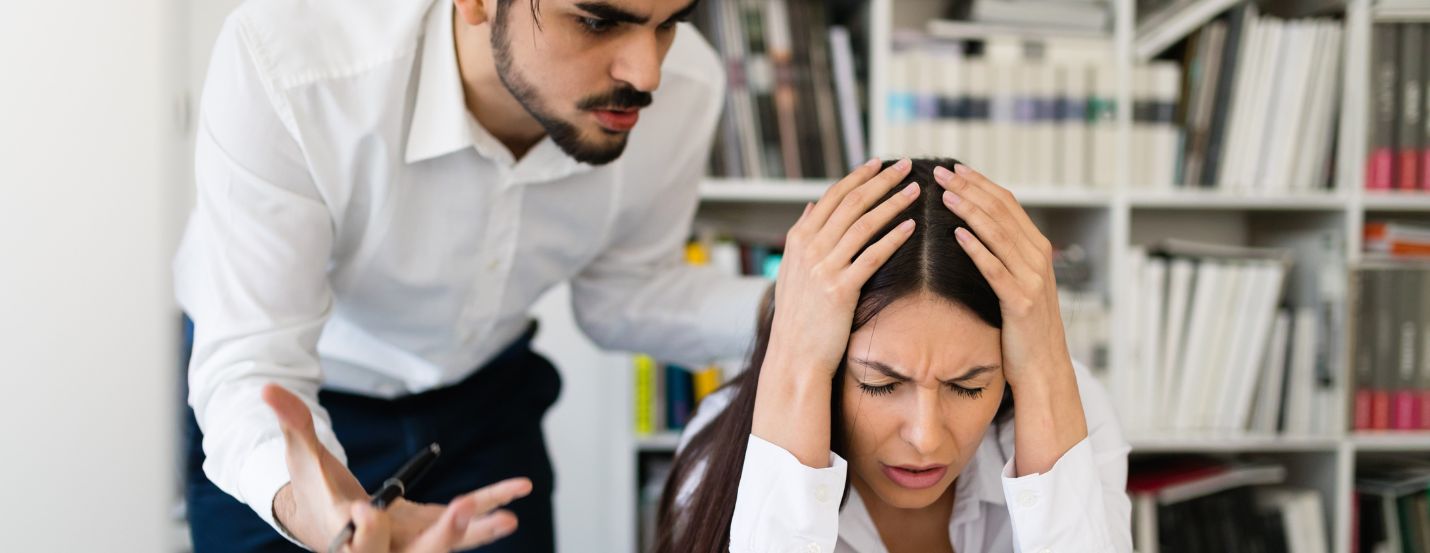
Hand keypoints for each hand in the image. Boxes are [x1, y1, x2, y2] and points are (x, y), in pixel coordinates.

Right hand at [263, 384, 532, 551]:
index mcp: (346, 531)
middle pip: (414, 549)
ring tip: (509, 518)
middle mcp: (382, 545)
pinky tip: (514, 498)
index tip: (364, 510)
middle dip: (441, 534)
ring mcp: (408, 540)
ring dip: (476, 530)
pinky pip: (461, 524)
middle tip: (462, 509)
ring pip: (445, 542)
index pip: (358, 536)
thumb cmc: (313, 484)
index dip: (363, 527)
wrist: (328, 511)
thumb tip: (264, 386)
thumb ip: (290, 421)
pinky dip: (486, 512)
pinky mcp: (427, 529)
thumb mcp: (301, 452)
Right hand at [762, 158, 919, 377]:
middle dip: (881, 181)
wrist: (794, 356)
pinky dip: (893, 238)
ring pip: (864, 224)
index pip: (832, 197)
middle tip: (905, 165)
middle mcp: (809, 249)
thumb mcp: (791, 271)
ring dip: (892, 203)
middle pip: (851, 203)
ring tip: (915, 191)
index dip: (858, 177)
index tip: (879, 163)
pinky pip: (872, 256)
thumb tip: (810, 205)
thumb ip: (802, 236)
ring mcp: (823, 268)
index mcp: (798, 240)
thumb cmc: (798, 316)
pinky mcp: (840, 290)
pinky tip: (911, 227)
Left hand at [933, 164, 1071, 388]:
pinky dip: (976, 249)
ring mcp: (1032, 279)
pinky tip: (956, 234)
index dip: (980, 183)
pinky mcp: (1021, 302)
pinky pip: (995, 269)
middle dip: (970, 188)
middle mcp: (1038, 258)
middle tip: (941, 171)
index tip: (954, 168)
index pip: (1007, 203)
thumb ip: (1005, 255)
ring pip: (998, 234)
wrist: (1044, 366)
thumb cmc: (1023, 326)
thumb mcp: (1018, 282)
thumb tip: (975, 228)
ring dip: (970, 211)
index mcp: (1036, 249)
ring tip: (945, 194)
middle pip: (1002, 212)